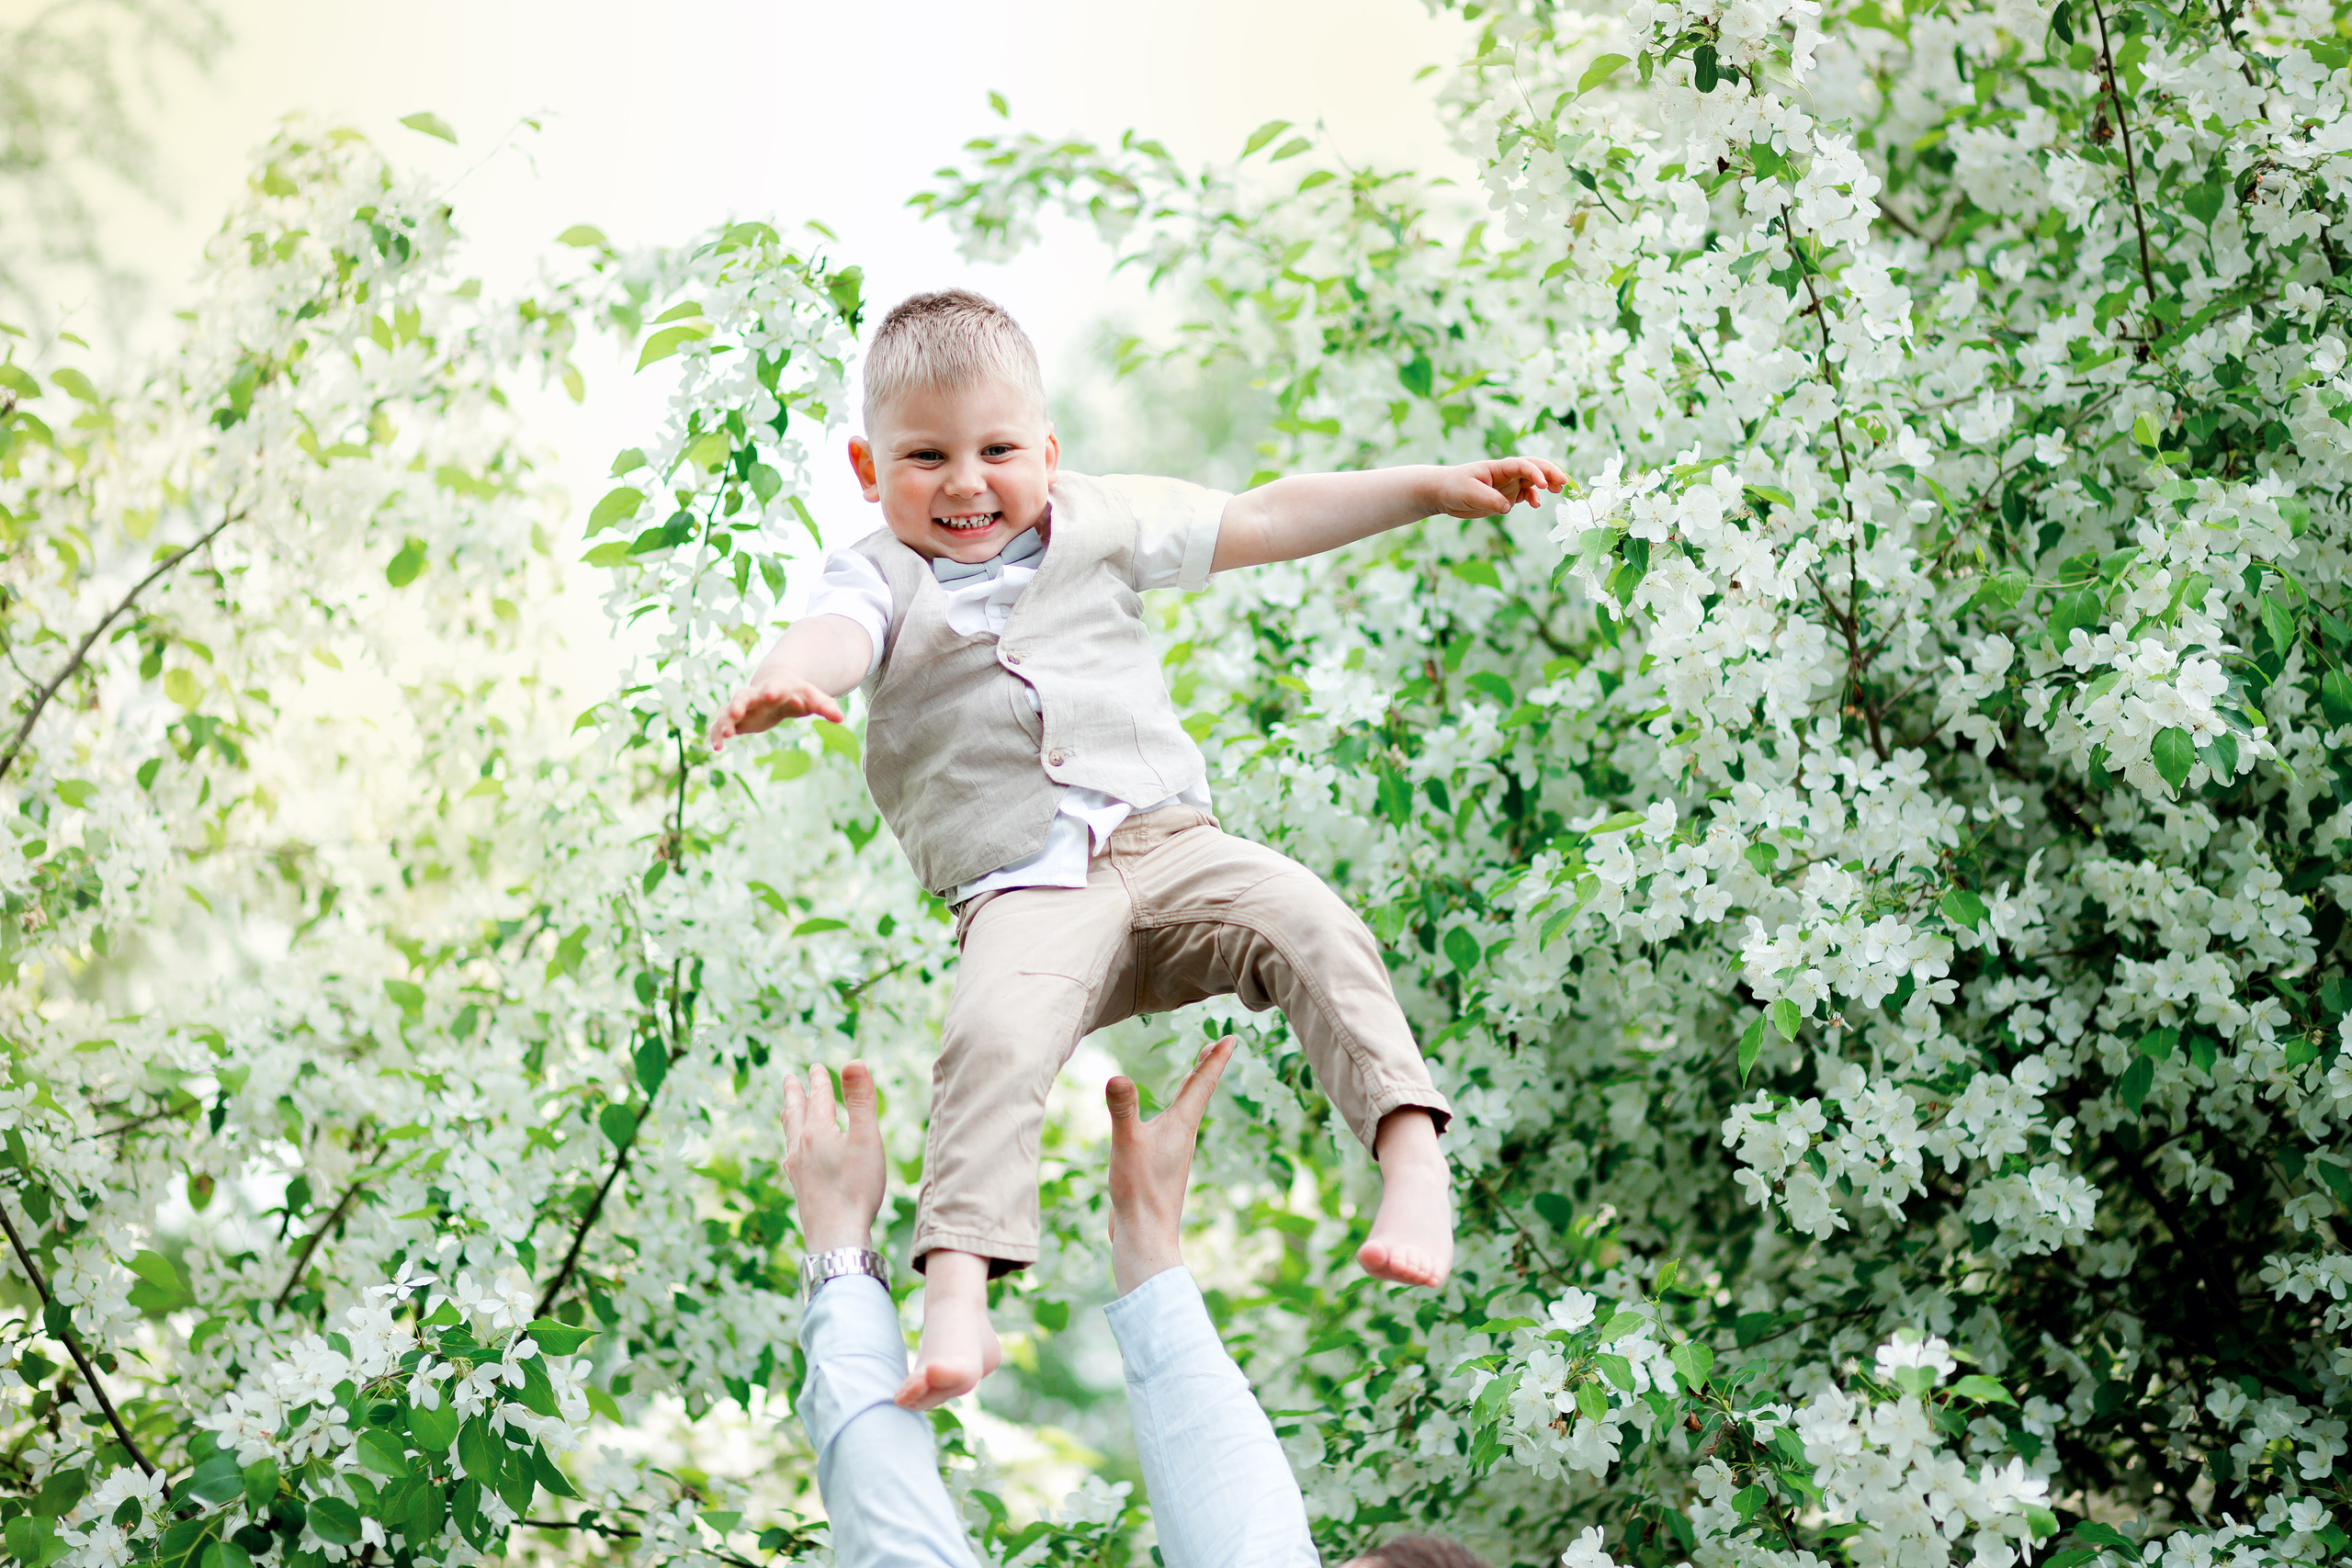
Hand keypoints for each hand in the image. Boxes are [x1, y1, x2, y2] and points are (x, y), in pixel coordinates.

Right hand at [708, 673, 844, 750]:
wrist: (776, 688)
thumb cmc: (797, 693)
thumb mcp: (812, 698)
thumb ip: (825, 705)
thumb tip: (841, 718)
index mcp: (776, 687)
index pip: (775, 687)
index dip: (773, 690)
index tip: (772, 693)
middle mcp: (756, 694)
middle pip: (745, 695)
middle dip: (740, 703)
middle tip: (737, 711)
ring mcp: (743, 706)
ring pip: (729, 710)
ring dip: (726, 720)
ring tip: (726, 734)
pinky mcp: (735, 718)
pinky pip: (721, 725)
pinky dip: (717, 734)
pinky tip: (717, 747)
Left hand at [781, 1062, 885, 1253]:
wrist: (836, 1237)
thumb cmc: (856, 1188)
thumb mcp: (866, 1139)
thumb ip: (861, 1099)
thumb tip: (852, 1061)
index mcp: (817, 1132)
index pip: (818, 1097)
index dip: (818, 1080)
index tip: (815, 1066)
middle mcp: (801, 1148)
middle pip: (795, 1113)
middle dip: (794, 1093)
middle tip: (789, 1078)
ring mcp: (797, 1169)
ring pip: (789, 1135)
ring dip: (789, 1116)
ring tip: (787, 1109)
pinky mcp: (800, 1188)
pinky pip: (790, 1157)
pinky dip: (790, 1144)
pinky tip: (790, 1156)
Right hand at [1105, 1036, 1234, 1295]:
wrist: (1145, 1236)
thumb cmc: (1139, 1191)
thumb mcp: (1127, 1144)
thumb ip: (1123, 1110)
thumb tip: (1116, 1077)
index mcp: (1181, 1125)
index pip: (1200, 1083)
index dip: (1214, 1058)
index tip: (1231, 1037)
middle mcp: (1182, 1136)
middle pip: (1197, 1094)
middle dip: (1205, 1067)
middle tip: (1216, 1046)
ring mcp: (1173, 1153)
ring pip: (1186, 1112)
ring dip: (1192, 1089)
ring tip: (1193, 1076)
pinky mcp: (1160, 1167)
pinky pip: (1171, 1130)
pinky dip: (1174, 1112)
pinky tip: (1165, 1122)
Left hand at [1427, 456, 1567, 518]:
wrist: (1444, 493)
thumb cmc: (1454, 487)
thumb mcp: (1469, 493)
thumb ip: (1489, 499)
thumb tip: (1508, 507)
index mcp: (1498, 467)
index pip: (1523, 465)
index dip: (1536, 473)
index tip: (1544, 485)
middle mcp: (1507, 473)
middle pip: (1534, 467)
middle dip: (1551, 472)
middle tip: (1564, 481)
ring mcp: (1508, 484)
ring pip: (1533, 480)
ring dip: (1548, 483)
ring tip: (1560, 490)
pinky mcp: (1507, 496)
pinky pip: (1526, 494)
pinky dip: (1534, 497)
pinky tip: (1536, 504)